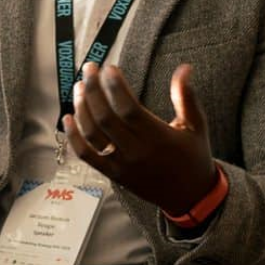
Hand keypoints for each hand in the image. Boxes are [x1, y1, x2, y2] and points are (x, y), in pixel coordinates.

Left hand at [63, 62, 217, 215]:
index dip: (116, 87)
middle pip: (106, 118)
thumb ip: (187, 97)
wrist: (190, 196)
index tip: (109, 68)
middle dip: (93, 90)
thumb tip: (184, 68)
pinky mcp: (113, 174)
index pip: (129, 109)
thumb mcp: (197, 126)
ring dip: (82, 109)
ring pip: (93, 135)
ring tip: (79, 87)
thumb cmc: (194, 157)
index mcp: (159, 138)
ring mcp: (122, 165)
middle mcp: (137, 152)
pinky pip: (87, 156)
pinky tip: (68, 118)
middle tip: (89, 69)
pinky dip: (74, 137)